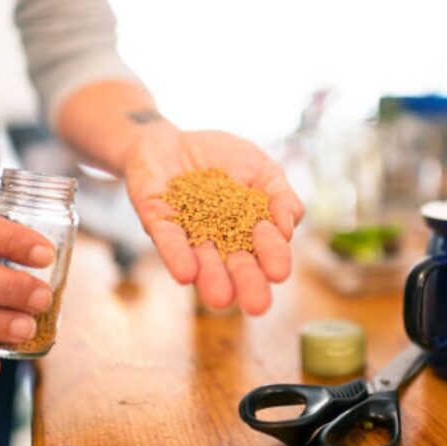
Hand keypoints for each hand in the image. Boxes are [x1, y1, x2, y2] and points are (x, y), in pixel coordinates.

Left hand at [125, 128, 303, 314]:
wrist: (171, 139)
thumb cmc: (222, 157)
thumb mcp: (260, 168)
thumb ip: (279, 194)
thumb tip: (289, 225)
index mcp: (250, 229)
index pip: (265, 246)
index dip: (273, 257)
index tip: (279, 271)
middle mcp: (219, 239)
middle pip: (236, 263)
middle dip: (247, 283)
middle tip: (258, 306)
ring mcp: (188, 231)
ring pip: (201, 259)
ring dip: (211, 279)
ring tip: (221, 300)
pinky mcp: (157, 220)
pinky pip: (168, 239)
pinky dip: (177, 255)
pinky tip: (186, 273)